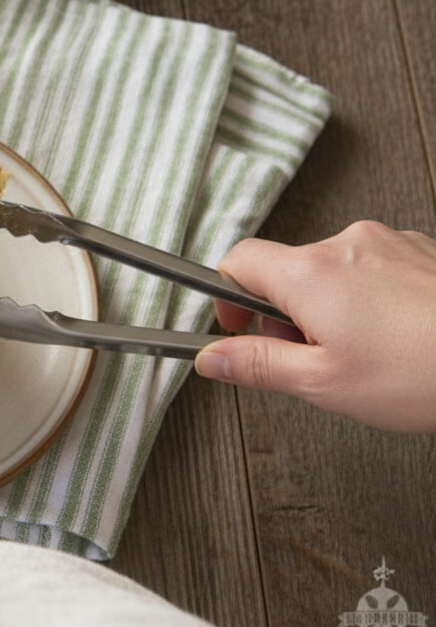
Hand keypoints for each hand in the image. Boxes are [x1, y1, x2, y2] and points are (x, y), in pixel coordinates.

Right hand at [194, 221, 435, 431]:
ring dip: (328, 305)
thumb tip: (212, 358)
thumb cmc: (424, 373)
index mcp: (310, 274)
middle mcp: (345, 244)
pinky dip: (367, 296)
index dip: (226, 297)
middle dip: (283, 311)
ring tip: (360, 351)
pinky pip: (371, 266)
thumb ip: (257, 365)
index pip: (237, 260)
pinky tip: (392, 335)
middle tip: (307, 355)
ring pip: (330, 269)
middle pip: (285, 268)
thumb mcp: (323, 383)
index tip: (239, 329)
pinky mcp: (419, 250)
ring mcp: (386, 242)